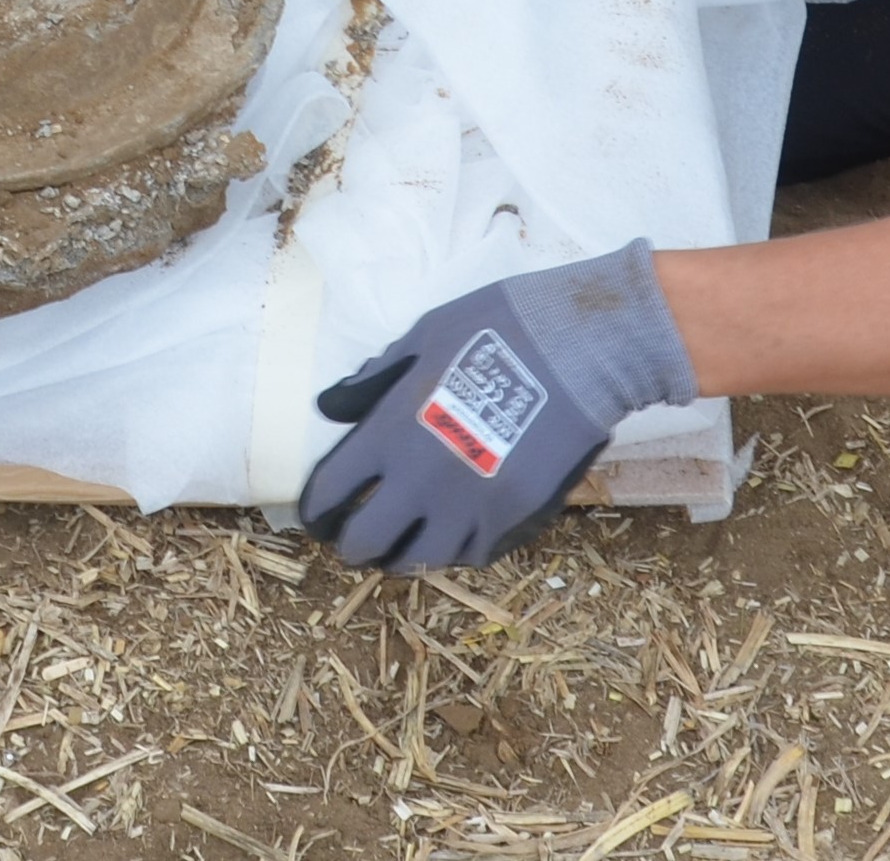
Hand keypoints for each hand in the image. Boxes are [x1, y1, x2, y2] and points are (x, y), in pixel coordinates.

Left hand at [298, 242, 696, 569]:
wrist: (574, 350)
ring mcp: (467, 507)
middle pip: (366, 540)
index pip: (332, 491)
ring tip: (398, 548)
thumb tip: (332, 405)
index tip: (316, 514)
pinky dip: (453, 550)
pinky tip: (449, 538)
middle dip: (351, 544)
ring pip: (419, 559)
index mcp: (388, 434)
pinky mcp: (511, 518)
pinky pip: (470, 553)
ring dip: (401, 555)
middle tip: (352, 540)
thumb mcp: (419, 338)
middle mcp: (419, 481)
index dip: (316, 509)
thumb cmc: (492, 330)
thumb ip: (374, 380)